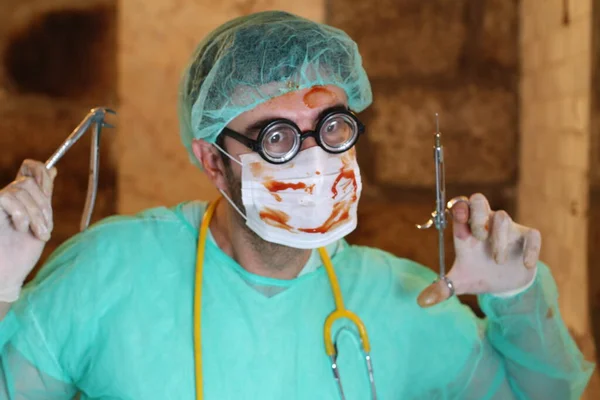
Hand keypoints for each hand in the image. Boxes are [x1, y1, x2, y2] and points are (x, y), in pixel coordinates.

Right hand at [0, 160, 56, 302]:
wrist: (6, 276)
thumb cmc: (21, 254)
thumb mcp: (40, 222)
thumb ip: (44, 198)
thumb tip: (52, 169)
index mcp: (20, 200)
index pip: (28, 170)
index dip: (39, 171)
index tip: (49, 185)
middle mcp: (6, 199)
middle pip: (28, 182)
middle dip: (43, 205)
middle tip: (45, 229)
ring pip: (21, 189)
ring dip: (36, 213)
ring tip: (38, 233)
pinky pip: (8, 197)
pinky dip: (22, 214)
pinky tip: (22, 230)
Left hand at [418, 193, 541, 306]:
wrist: (503, 286)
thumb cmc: (478, 275)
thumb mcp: (459, 282)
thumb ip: (441, 288)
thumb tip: (422, 302)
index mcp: (466, 231)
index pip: (459, 207)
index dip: (458, 207)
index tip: (458, 216)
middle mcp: (485, 225)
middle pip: (478, 200)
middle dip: (477, 214)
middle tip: (479, 236)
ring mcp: (507, 229)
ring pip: (503, 217)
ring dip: (499, 239)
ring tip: (497, 261)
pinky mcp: (526, 238)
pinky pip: (532, 234)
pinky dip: (529, 249)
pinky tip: (524, 264)